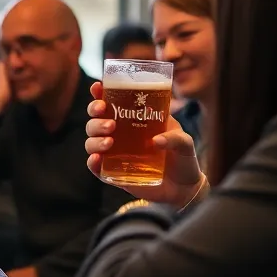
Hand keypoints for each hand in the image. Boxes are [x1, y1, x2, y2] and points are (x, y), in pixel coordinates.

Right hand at [85, 81, 204, 206]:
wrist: (183, 189)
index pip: (112, 102)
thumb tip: (157, 140)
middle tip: (109, 122)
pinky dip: (92, 162)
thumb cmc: (183, 159)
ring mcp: (114, 154)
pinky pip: (95, 167)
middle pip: (95, 120)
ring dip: (95, 139)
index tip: (97, 87)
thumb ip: (176, 138)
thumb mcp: (185, 143)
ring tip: (110, 142)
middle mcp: (120, 135)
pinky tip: (96, 159)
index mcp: (134, 120)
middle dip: (95, 117)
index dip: (100, 93)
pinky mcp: (113, 173)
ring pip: (91, 141)